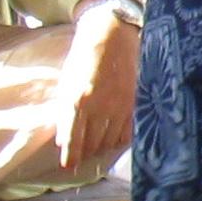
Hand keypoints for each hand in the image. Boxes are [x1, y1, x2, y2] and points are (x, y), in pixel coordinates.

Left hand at [54, 2, 139, 171]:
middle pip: (92, 143)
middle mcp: (99, 107)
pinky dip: (119, 138)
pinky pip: (127, 131)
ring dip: (102, 147)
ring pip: (110, 140)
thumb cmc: (84, 57)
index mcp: (76, 101)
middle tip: (83, 157)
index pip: (73, 138)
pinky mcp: (135, 102)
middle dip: (86, 153)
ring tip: (97, 148)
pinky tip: (114, 138)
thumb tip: (66, 137)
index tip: (69, 166)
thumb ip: (66, 111)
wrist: (113, 35)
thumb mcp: (67, 83)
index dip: (71, 155)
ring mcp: (119, 106)